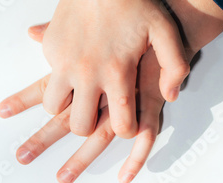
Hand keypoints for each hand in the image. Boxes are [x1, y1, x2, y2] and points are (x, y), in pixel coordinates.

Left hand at [0, 23, 167, 182]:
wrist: (169, 15)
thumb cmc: (127, 21)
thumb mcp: (87, 27)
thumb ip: (58, 33)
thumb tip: (31, 32)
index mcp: (82, 71)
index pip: (45, 89)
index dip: (23, 100)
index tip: (1, 111)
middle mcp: (99, 89)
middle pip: (65, 120)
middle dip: (42, 139)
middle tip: (21, 157)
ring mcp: (125, 100)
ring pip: (98, 137)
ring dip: (80, 160)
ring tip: (62, 179)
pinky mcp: (151, 104)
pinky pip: (145, 136)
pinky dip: (136, 158)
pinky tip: (124, 177)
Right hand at [39, 0, 189, 136]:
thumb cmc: (134, 3)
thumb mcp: (165, 31)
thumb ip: (175, 66)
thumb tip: (169, 96)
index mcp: (118, 72)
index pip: (120, 124)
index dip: (125, 130)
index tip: (125, 123)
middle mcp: (88, 73)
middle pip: (80, 125)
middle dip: (88, 126)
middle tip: (95, 113)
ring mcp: (65, 63)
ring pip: (53, 107)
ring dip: (65, 106)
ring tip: (78, 95)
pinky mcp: (50, 50)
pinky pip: (48, 79)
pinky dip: (57, 81)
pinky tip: (71, 69)